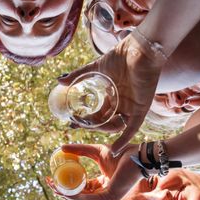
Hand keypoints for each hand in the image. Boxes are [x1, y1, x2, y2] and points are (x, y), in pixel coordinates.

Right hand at [46, 143, 141, 199]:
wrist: (138, 155)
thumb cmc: (122, 152)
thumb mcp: (96, 151)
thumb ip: (80, 150)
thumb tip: (62, 147)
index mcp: (102, 186)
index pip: (81, 189)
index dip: (66, 185)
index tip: (54, 177)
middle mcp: (104, 195)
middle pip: (78, 197)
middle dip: (61, 191)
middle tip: (50, 182)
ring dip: (65, 195)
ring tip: (53, 185)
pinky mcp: (109, 199)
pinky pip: (88, 199)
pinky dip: (75, 195)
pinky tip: (64, 190)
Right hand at [58, 32, 165, 155]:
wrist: (140, 49)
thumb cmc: (121, 55)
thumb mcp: (96, 68)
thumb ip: (78, 75)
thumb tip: (58, 80)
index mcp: (113, 96)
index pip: (98, 114)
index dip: (85, 119)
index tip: (72, 122)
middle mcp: (122, 104)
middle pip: (104, 122)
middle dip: (89, 125)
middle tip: (74, 124)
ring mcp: (131, 107)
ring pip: (115, 126)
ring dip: (101, 129)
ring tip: (87, 126)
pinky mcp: (141, 109)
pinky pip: (132, 129)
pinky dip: (123, 140)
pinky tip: (114, 150)